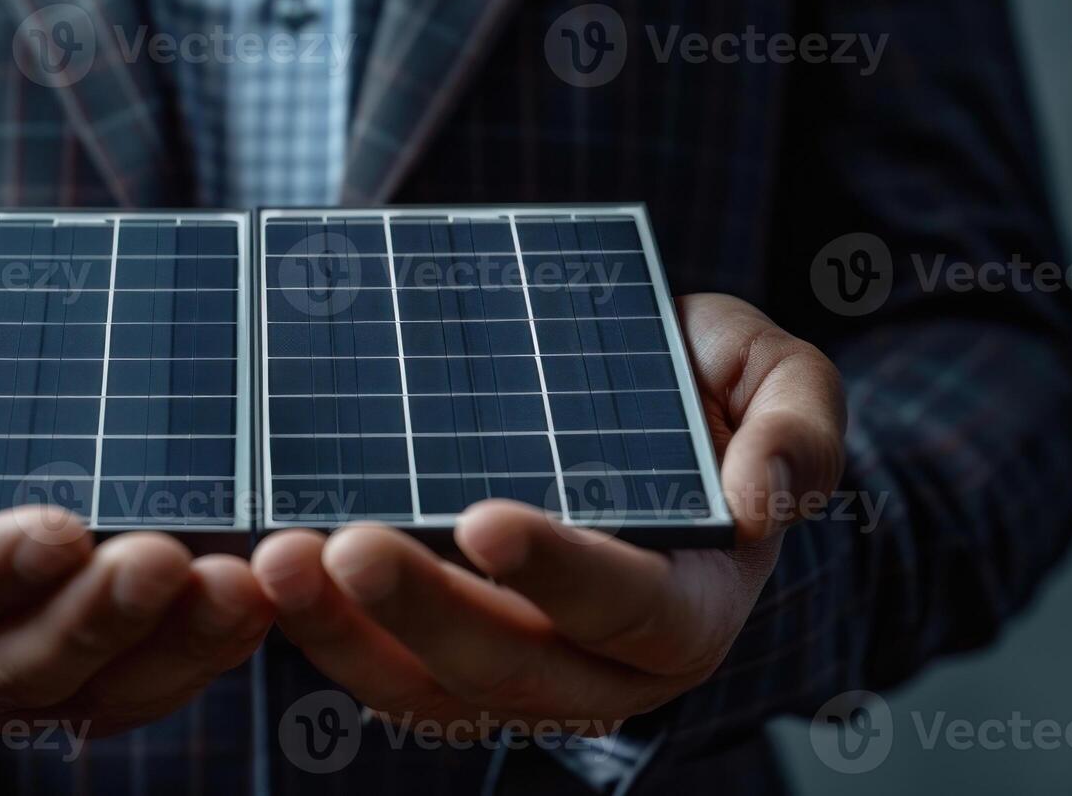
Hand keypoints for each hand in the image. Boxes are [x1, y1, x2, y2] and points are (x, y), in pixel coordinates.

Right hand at [0, 296, 271, 735]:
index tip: (61, 527)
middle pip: (7, 666)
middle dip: (92, 619)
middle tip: (168, 559)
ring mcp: (3, 678)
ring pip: (88, 692)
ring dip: (170, 647)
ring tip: (240, 586)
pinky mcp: (77, 676)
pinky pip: (139, 688)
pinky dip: (200, 655)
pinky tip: (257, 602)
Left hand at [250, 293, 845, 733]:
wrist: (655, 432)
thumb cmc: (709, 399)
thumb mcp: (779, 380)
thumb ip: (797, 426)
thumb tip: (767, 499)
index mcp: (693, 602)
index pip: (629, 602)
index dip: (560, 568)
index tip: (481, 519)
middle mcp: (610, 667)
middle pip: (514, 664)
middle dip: (423, 609)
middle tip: (343, 542)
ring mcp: (528, 678)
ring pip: (434, 692)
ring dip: (349, 637)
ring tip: (277, 564)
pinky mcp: (459, 671)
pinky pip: (390, 680)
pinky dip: (330, 641)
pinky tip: (274, 581)